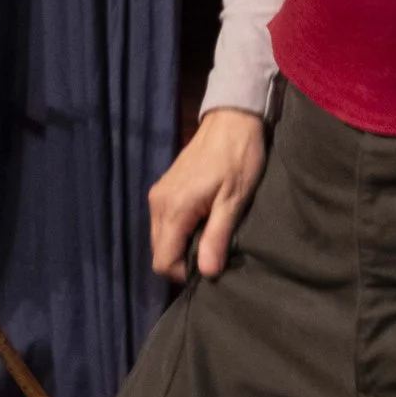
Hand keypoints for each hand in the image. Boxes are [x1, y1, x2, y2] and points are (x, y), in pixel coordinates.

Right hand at [148, 109, 265, 281]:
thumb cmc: (238, 160)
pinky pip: (163, 224)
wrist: (231, 122)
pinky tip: (202, 223)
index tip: (210, 266)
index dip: (184, 274)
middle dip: (181, 262)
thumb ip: (217, 237)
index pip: (163, 261)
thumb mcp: (234, 201)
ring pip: (160, 239)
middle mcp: (157, 203)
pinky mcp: (162, 189)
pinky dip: (179, 232)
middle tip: (212, 255)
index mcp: (174, 209)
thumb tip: (206, 273)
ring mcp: (157, 195)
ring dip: (180, 247)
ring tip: (210, 239)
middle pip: (158, 252)